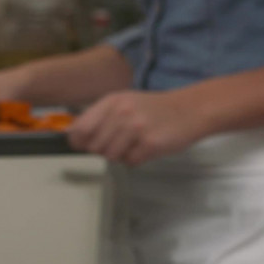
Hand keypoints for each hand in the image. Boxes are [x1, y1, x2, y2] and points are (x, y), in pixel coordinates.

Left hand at [67, 90, 205, 165]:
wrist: (189, 110)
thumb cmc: (154, 109)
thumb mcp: (124, 103)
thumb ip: (100, 117)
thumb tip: (75, 135)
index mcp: (112, 101)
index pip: (81, 128)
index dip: (78, 141)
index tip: (82, 145)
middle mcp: (122, 113)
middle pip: (94, 146)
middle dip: (103, 150)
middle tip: (118, 144)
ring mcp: (137, 128)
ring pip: (111, 156)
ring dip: (120, 155)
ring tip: (134, 144)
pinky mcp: (150, 144)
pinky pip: (131, 162)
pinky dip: (136, 159)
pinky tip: (146, 147)